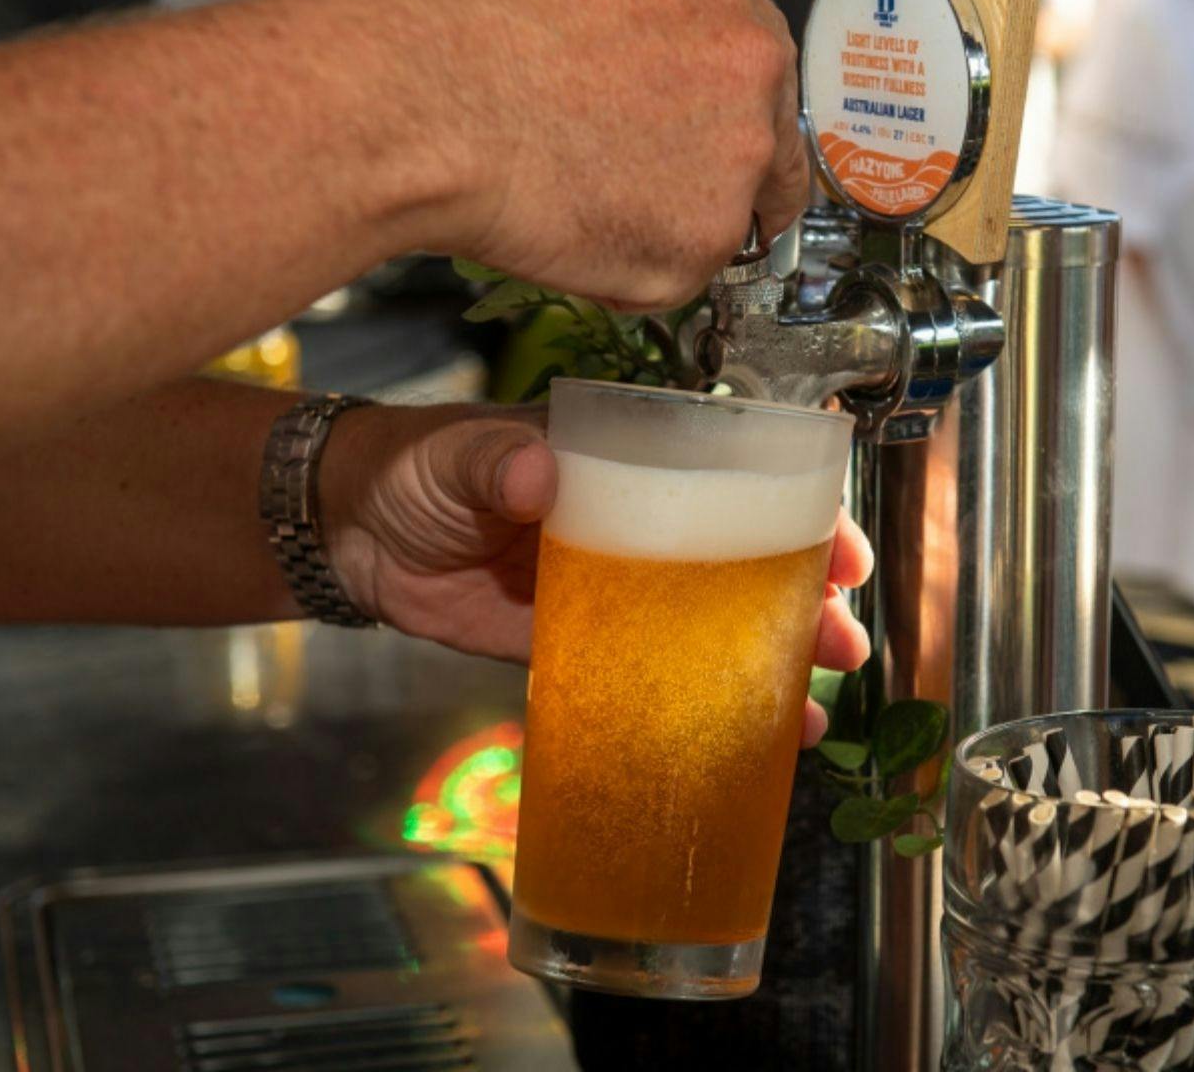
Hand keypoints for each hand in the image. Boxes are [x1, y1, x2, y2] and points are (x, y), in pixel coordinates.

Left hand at [320, 404, 870, 746]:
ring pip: (712, 630)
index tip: (839, 550)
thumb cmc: (417, 466)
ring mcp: (617, 593)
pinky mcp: (580, 650)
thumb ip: (499, 459)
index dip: (800, 515)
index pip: (738, 482)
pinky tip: (737, 741)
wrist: (351, 535)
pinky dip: (692, 711)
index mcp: (631, 463)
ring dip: (767, 668)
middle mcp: (642, 528)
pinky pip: (648, 683)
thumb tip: (539, 475)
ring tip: (809, 708)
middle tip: (842, 643)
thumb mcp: (460, 450)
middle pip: (745, 564)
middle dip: (805, 605)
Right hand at [409, 0, 806, 311]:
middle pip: (764, 148)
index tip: (690, 129)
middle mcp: (751, 77)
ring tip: (585, 200)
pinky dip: (634, 273)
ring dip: (669, 221)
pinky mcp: (699, 245)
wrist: (427, 110)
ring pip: (722, 216)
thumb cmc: (480, 31)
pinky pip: (678, 274)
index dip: (722, 105)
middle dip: (710, 171)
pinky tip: (575, 236)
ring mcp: (734, 167)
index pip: (766, 68)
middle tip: (635, 182)